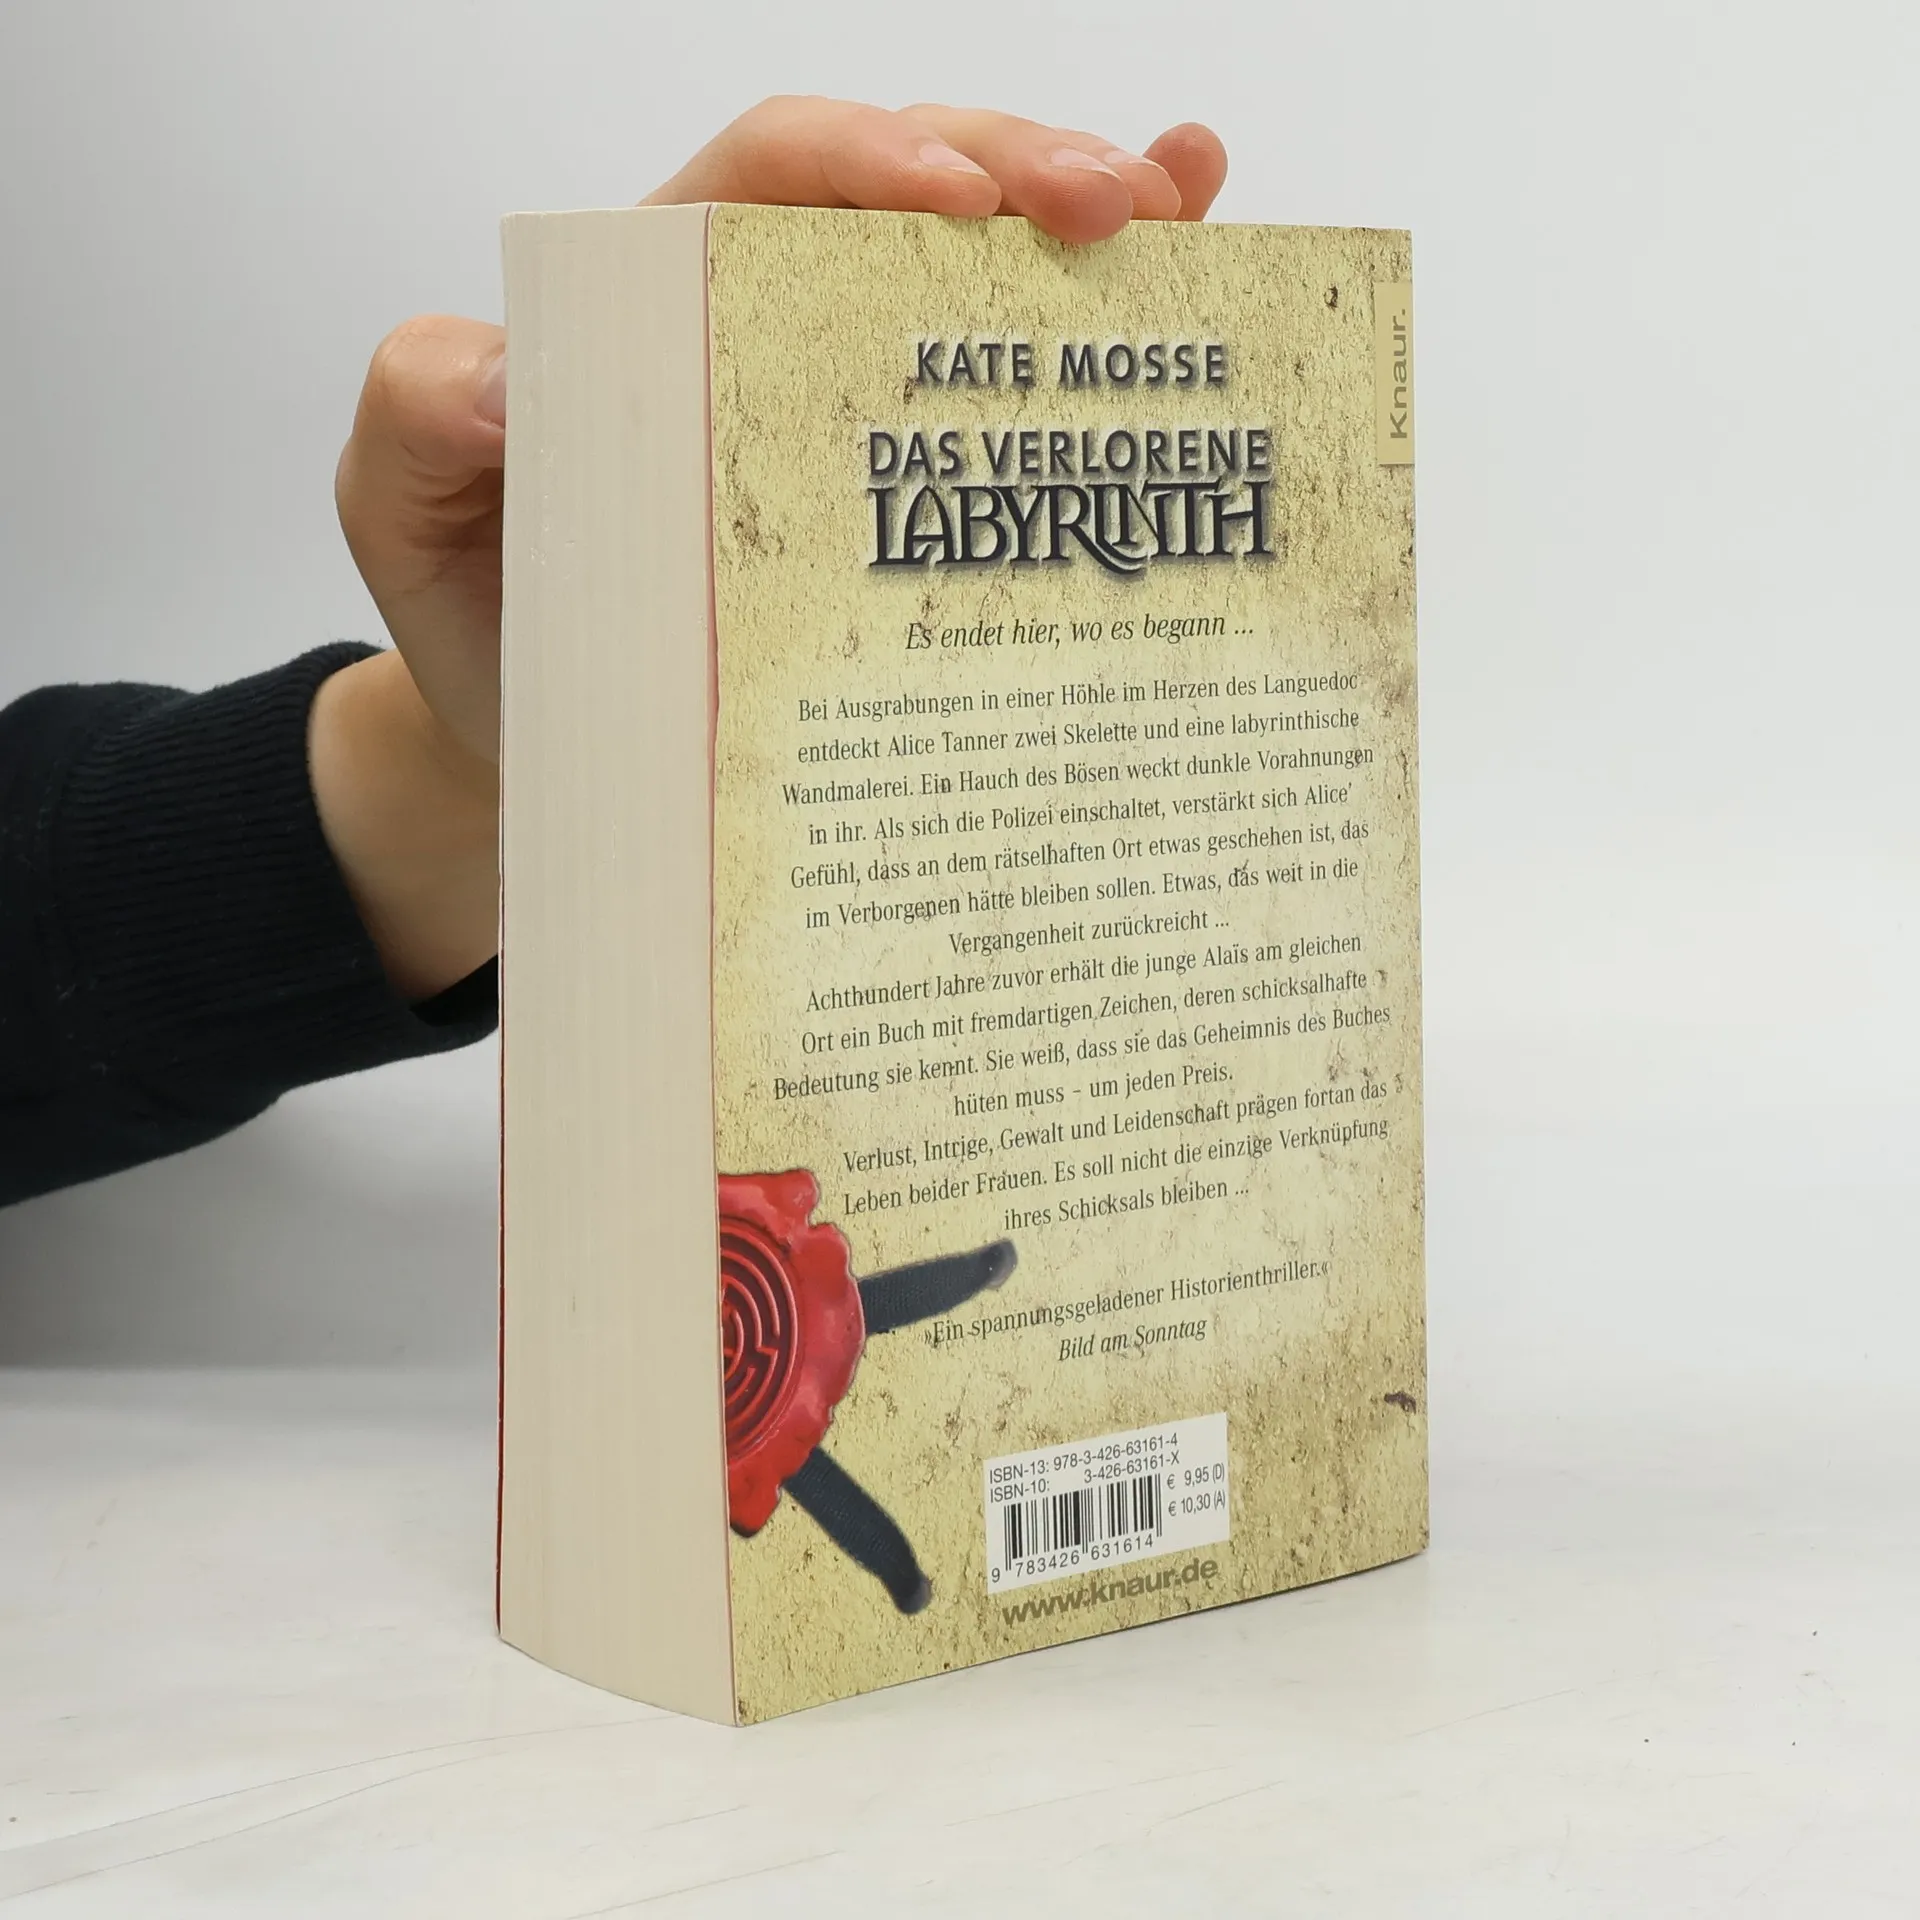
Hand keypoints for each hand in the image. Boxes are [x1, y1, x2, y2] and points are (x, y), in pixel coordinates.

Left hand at [316, 99, 1227, 998]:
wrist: (537, 746)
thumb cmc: (487, 618)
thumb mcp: (402, 513)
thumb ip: (416, 418)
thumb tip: (504, 374)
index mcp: (658, 302)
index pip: (766, 180)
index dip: (866, 160)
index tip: (953, 195)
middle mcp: (768, 330)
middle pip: (903, 199)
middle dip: (1016, 172)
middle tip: (1116, 202)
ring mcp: (847, 410)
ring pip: (979, 275)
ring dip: (1091, 224)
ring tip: (1185, 204)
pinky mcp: (906, 499)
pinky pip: (1003, 396)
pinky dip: (1096, 327)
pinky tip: (1188, 270)